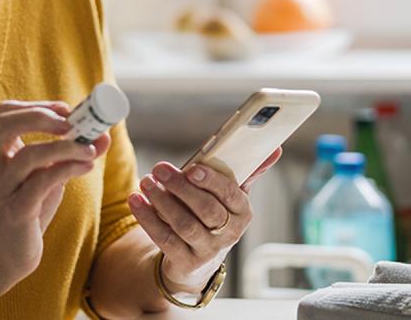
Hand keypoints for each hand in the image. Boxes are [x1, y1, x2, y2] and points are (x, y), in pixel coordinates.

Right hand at [0, 100, 110, 280]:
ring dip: (64, 148)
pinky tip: (86, 167)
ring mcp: (3, 189)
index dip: (35, 106)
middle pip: (4, 125)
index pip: (3, 113)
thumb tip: (104, 136)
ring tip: (89, 150)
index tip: (65, 110)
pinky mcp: (17, 212)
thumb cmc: (27, 208)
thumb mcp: (47, 176)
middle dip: (40, 117)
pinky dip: (67, 170)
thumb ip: (71, 155)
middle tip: (70, 123)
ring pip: (28, 157)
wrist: (4, 254)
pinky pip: (40, 184)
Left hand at [127, 147, 282, 291]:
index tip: (192, 167)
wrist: (199, 261)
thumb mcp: (231, 197)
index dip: (211, 181)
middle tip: (160, 169)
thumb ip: (249, 172)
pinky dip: (148, 219)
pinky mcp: (185, 262)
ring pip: (183, 224)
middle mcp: (229, 234)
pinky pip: (164, 239)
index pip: (230, 194)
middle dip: (181, 188)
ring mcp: (207, 251)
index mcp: (243, 213)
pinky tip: (136, 201)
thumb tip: (274, 148)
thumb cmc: (215, 216)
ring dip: (162, 201)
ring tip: (146, 182)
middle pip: (206, 210)